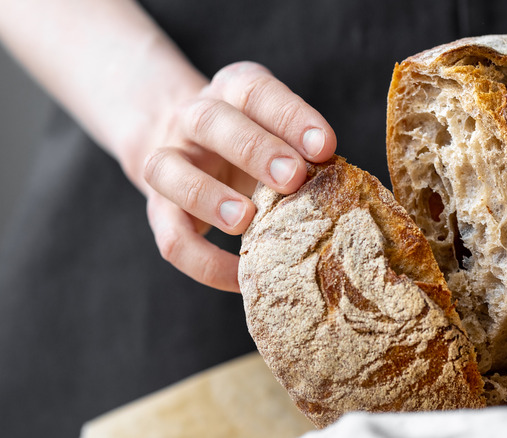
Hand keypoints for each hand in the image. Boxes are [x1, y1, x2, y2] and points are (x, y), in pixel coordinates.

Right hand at [142, 61, 336, 291]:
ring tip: (247, 220)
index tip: (326, 147)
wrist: (188, 147)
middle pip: (211, 122)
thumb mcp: (278, 133)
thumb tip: (349, 195)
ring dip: (208, 196)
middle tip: (293, 178)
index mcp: (232, 91)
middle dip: (254, 150)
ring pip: (167, 170)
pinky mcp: (158, 209)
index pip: (257, 92)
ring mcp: (168, 160)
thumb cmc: (255, 144)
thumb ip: (303, 153)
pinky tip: (241, 277)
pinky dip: (203, 261)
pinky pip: (170, 236)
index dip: (291, 117)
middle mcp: (192, 118)